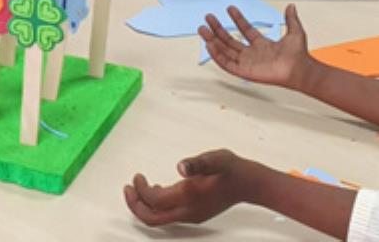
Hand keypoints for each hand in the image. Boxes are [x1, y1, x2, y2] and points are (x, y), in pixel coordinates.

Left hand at [125, 149, 252, 226]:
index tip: (137, 176)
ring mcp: (192, 215)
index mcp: (189, 197)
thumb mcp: (216, 159)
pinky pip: (169, 215)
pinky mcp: (195, 213)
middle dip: (135, 205)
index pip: (155, 201)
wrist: (250, 183)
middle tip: (128, 188)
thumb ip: (198, 163)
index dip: (141, 190)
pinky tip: (157, 190)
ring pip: (160, 219)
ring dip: (144, 206)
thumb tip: (182, 166)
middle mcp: (188, 211)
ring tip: (136, 188)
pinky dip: (156, 206)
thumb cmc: (232, 170)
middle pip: (153, 219)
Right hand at [199, 4, 314, 92]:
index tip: (230, 9)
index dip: (237, 19)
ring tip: (203, 29)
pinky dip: (216, 55)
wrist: (299, 70)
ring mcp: (247, 63)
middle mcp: (252, 54)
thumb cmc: (299, 56)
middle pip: (230, 40)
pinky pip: (226, 64)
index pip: (245, 30)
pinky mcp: (244, 72)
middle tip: (208, 18)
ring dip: (213, 40)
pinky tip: (210, 45)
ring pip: (224, 51)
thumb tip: (291, 6)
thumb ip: (291, 19)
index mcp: (262, 45)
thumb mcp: (295, 32)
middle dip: (217, 29)